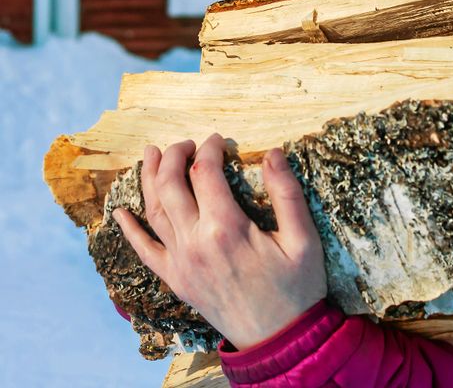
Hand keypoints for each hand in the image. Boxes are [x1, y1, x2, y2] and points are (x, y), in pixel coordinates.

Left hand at [113, 134, 326, 349]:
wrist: (280, 341)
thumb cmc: (296, 289)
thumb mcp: (303, 239)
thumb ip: (287, 193)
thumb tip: (273, 153)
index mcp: (226, 229)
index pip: (205, 173)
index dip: (208, 149)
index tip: (217, 139)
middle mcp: (195, 243)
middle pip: (171, 186)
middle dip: (174, 156)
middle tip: (186, 143)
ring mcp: (181, 263)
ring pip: (154, 211)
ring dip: (148, 179)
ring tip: (150, 153)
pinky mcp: (176, 280)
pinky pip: (145, 252)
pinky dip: (130, 231)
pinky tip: (120, 213)